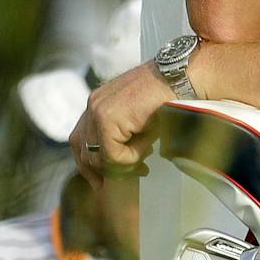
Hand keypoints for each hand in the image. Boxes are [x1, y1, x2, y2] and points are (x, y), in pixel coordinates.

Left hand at [70, 61, 174, 184]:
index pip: (80, 141)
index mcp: (97, 102)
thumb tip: (116, 164)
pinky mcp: (108, 118)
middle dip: (105, 170)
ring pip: (98, 157)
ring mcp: (98, 111)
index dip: (90, 166)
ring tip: (143, 161)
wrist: (179, 77)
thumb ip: (120, 136)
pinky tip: (148, 146)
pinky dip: (131, 157)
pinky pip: (113, 154)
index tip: (102, 181)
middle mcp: (93, 105)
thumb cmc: (164, 95)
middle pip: (84, 152)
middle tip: (129, 174)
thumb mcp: (135, 118)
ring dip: (122, 163)